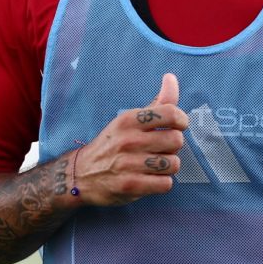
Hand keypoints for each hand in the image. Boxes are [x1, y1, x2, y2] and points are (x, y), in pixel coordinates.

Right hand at [73, 73, 187, 206]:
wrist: (81, 174)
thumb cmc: (112, 143)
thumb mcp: (129, 120)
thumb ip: (156, 102)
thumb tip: (171, 77)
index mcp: (129, 120)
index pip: (171, 113)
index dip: (181, 121)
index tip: (177, 127)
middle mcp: (128, 140)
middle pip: (176, 140)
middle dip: (173, 147)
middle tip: (160, 149)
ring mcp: (128, 164)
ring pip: (173, 164)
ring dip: (168, 167)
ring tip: (155, 165)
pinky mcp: (130, 186)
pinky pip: (166, 184)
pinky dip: (162, 183)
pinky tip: (150, 179)